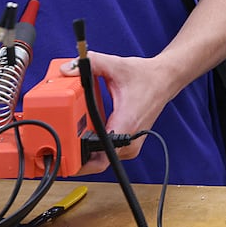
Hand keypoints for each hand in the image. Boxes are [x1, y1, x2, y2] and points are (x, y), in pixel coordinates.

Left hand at [64, 51, 177, 173]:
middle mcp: (129, 140)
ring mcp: (130, 145)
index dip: (79, 162)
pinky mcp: (128, 144)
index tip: (63, 155)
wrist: (164, 79)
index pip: (100, 159)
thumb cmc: (146, 77)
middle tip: (60, 139)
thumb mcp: (116, 66)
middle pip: (96, 161)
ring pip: (101, 158)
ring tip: (72, 132)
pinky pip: (107, 151)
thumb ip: (91, 64)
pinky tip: (85, 130)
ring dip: (85, 149)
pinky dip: (94, 144)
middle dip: (75, 153)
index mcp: (126, 125)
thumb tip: (67, 69)